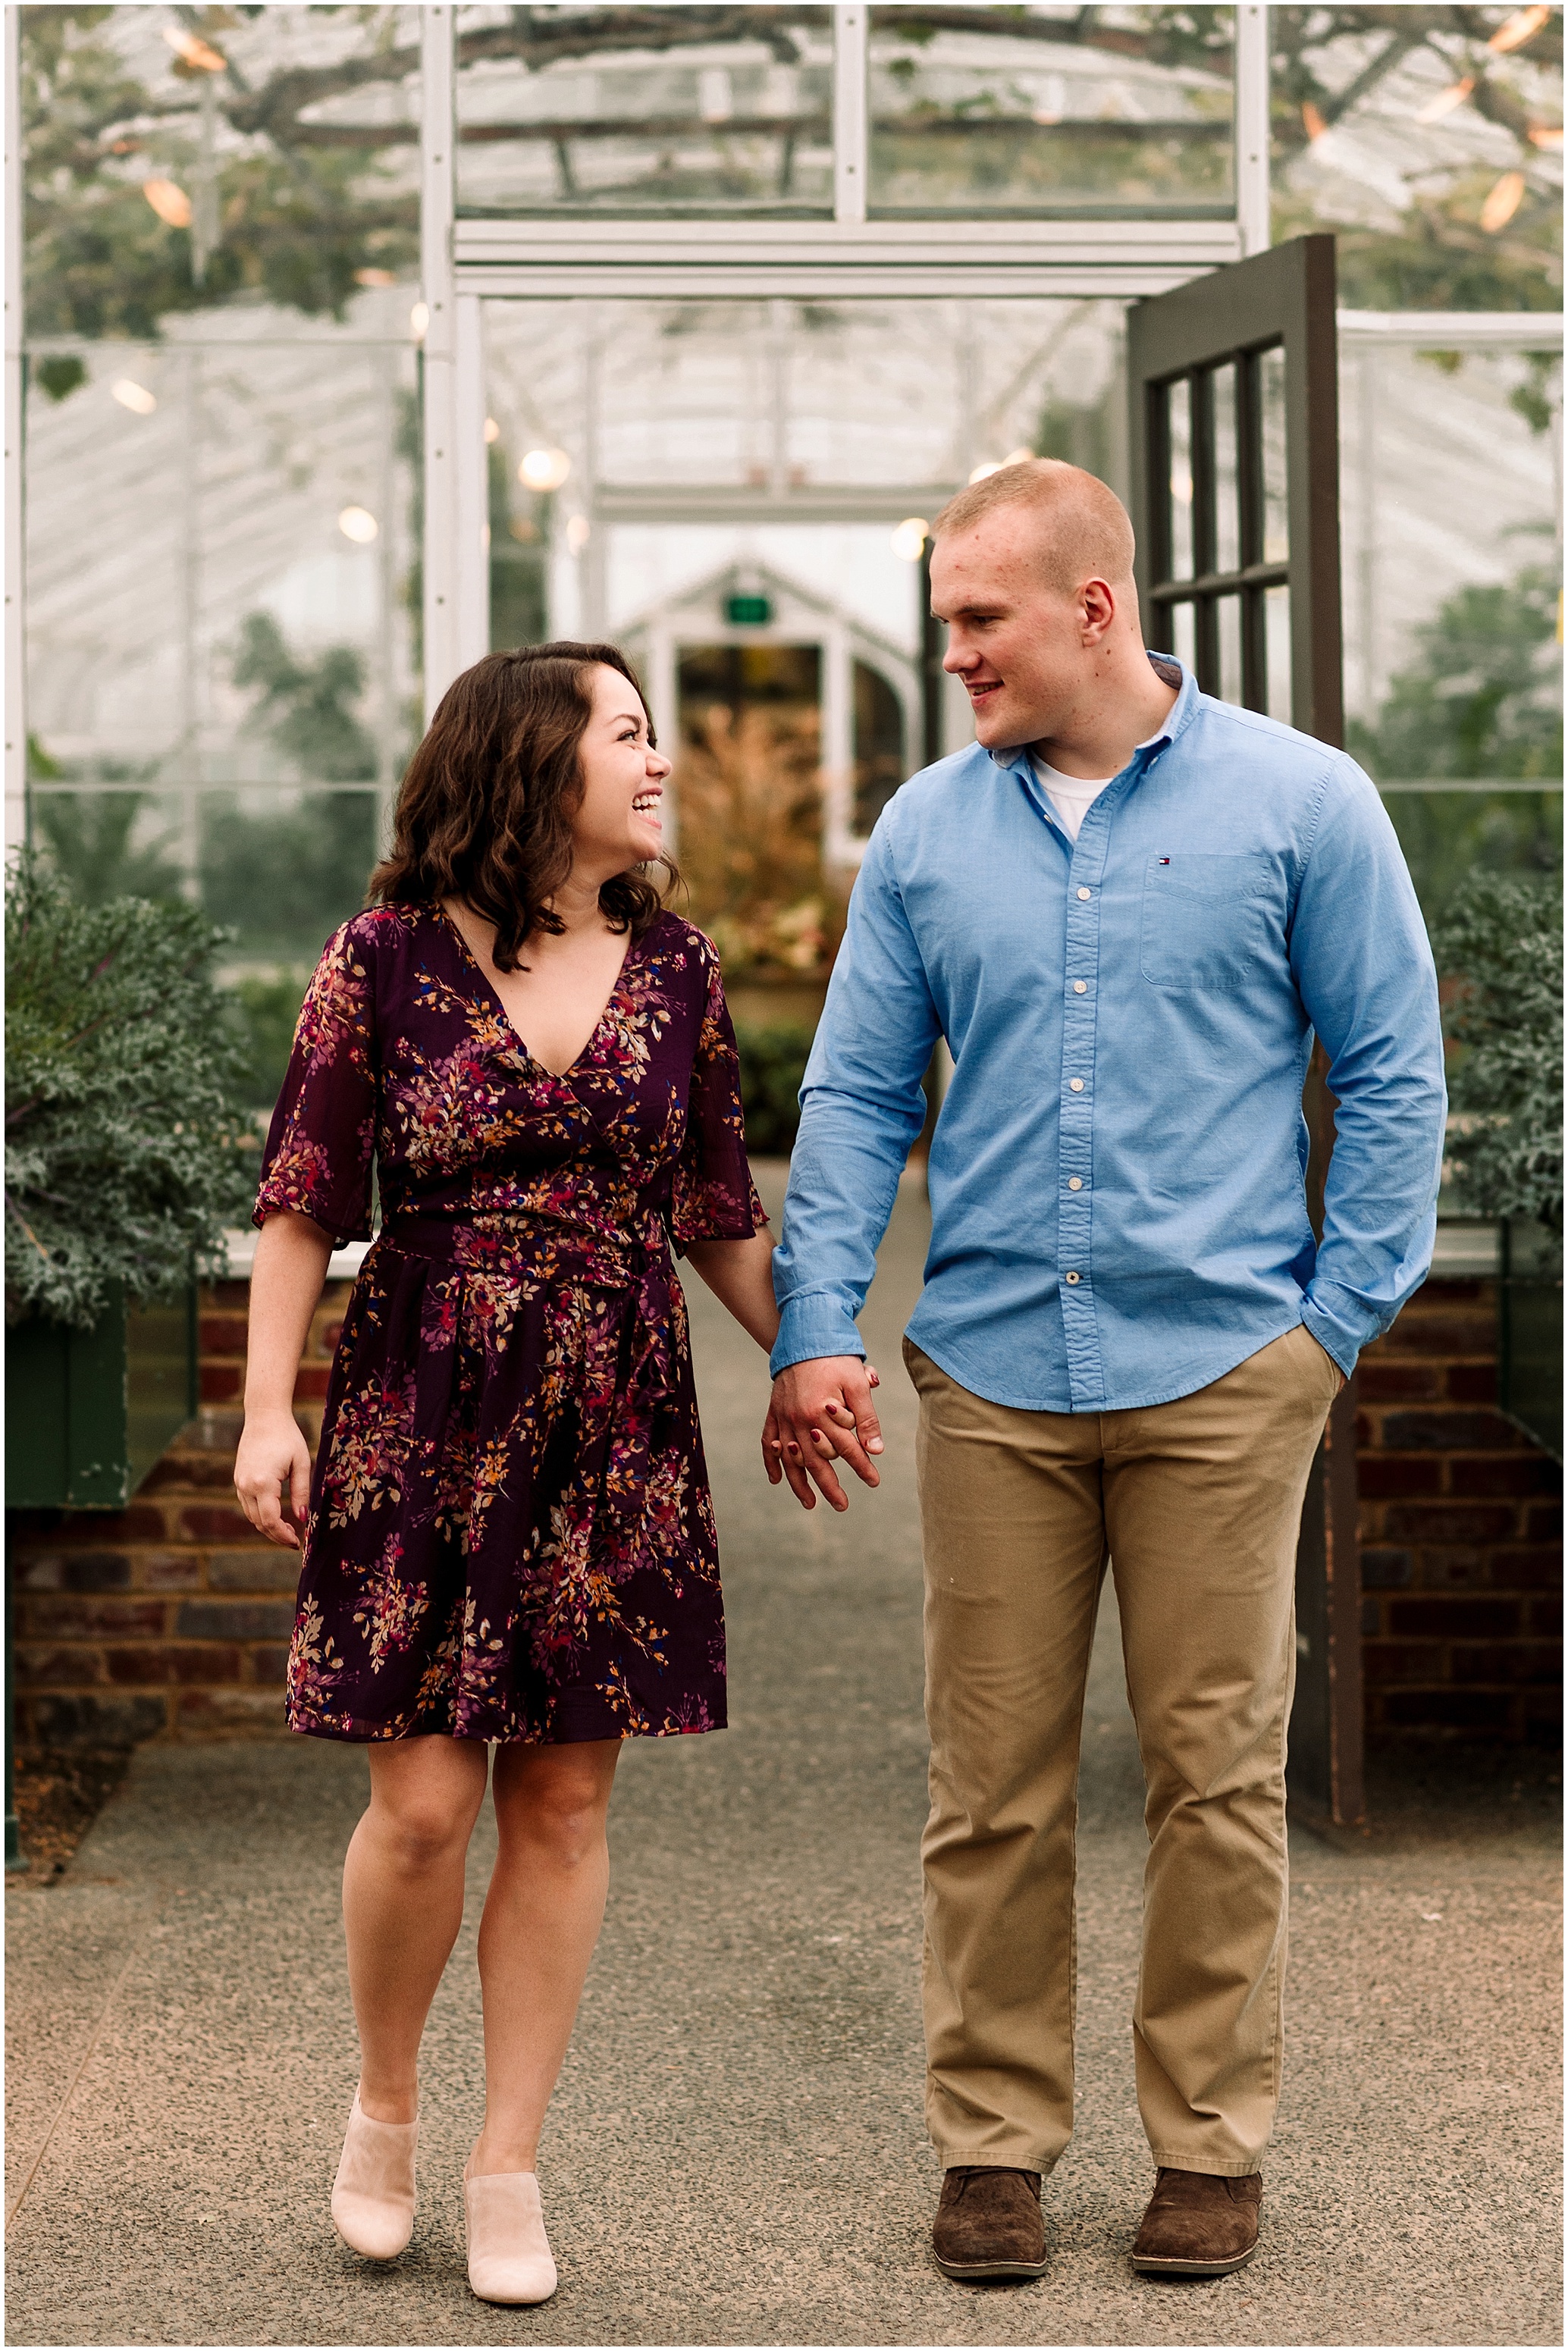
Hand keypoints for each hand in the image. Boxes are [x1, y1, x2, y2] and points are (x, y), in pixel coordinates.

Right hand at [234, 1409, 312, 1548]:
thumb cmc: (287, 1437)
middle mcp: (246, 1485)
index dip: (283, 1535)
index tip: (297, 1542)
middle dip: (276, 1535)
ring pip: (251, 1516)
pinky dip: (260, 1514)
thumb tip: (302, 1518)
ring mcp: (239, 1482)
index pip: (270, 1521)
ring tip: (287, 1530)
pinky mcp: (238, 1479)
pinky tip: (276, 1515)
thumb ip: (302, 1493)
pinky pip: (248, 1504)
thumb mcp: (301, 1464)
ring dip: (267, 1526)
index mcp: (263, 1483)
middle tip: (294, 1541)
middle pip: (259, 1522)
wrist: (264, 1416)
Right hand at [763, 1356, 883, 1511]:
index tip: (874, 1482)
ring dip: (799, 1483)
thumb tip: (876, 1451)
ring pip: (791, 1458)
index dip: (862, 1467)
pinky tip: (777, 1480)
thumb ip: (866, 1418)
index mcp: (821, 1412)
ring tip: (810, 1503)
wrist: (805, 1334)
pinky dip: (771, 1461)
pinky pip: (768, 1442)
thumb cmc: (836, 1358)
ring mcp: (783, 1416)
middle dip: (830, 1486)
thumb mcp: (857, 1384)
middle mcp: (799, 1419)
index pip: (846, 1449)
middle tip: (842, 1505)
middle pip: (816, 1461)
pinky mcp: (774, 1411)